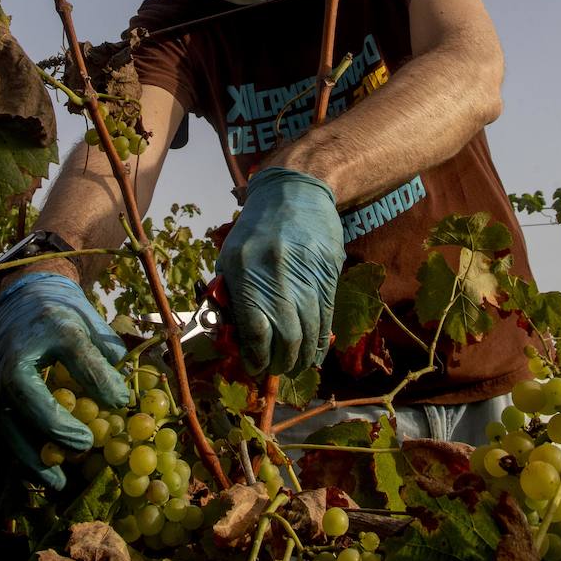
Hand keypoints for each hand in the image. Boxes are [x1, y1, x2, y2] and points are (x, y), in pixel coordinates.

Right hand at [0, 273, 130, 496]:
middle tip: (81, 454)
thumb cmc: (60, 315)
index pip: (45, 393)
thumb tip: (122, 400)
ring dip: (29, 465)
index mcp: (24, 357)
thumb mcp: (83, 327)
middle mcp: (3, 378)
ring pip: (5, 437)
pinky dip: (1, 472)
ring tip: (59, 486)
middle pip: (18, 419)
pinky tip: (6, 500)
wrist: (24, 303)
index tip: (96, 430)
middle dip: (49, 441)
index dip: (69, 416)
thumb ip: (100, 362)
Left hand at [215, 167, 344, 374]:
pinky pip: (326, 316)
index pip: (254, 328)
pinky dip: (321, 341)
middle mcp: (276, 272)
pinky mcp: (329, 272)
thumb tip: (236, 337)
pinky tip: (315, 354)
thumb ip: (232, 295)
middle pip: (285, 336)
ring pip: (309, 330)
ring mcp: (306, 272)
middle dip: (281, 363)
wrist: (296, 190)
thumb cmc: (256, 227)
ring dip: (303, 357)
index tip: (254, 366)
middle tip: (276, 370)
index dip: (255, 356)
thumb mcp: (232, 256)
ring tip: (295, 367)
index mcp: (245, 269)